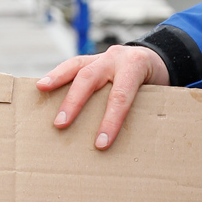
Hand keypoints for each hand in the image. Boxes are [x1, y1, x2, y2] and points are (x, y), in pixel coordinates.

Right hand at [36, 45, 169, 149]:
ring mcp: (101, 56)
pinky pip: (71, 66)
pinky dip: (57, 76)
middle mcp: (116, 57)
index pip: (121, 96)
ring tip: (41, 89)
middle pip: (91, 78)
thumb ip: (146, 110)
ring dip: (56, 78)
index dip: (111, 120)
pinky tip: (43, 86)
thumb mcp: (160, 94)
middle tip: (61, 124)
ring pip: (76, 65)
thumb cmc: (156, 83)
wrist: (155, 58)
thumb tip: (132, 145)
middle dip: (74, 102)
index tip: (101, 144)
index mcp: (136, 66)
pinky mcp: (91, 59)